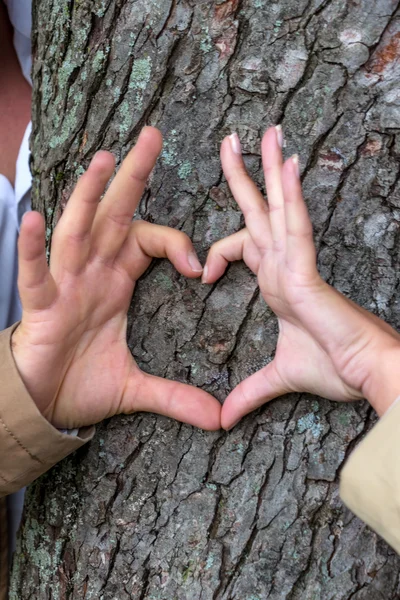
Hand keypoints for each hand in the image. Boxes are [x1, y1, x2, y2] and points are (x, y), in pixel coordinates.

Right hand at [12, 127, 220, 430]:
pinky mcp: (40, 307)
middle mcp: (91, 272)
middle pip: (113, 215)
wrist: (45, 403)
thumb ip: (177, 395)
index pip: (149, 240)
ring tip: (103, 159)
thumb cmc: (82, 382)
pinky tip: (35, 219)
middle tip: (154, 134)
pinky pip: (35, 273)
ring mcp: (63, 285)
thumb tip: (219, 419)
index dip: (177, 244)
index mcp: (116, 281)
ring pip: (77, 231)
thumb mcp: (137, 387)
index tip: (202, 268)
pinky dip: (33, 248)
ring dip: (88, 195)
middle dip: (132, 176)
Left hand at [205, 127, 399, 428]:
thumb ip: (250, 392)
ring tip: (264, 131)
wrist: (365, 373)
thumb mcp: (279, 376)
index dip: (219, 251)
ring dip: (270, 167)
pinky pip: (296, 224)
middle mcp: (285, 263)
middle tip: (232, 140)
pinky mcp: (307, 270)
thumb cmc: (334, 367)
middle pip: (259, 210)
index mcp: (277, 280)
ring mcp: (296, 262)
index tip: (202, 274)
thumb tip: (225, 419)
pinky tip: (285, 164)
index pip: (244, 246)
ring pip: (280, 205)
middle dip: (244, 175)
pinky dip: (290, 194)